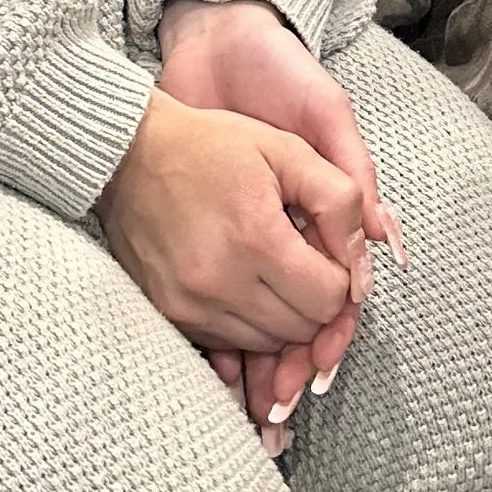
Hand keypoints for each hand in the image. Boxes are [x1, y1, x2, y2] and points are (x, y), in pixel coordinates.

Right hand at [99, 95, 364, 375]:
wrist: (128, 155)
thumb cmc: (211, 145)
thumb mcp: (287, 150)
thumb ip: (340, 199)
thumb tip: (363, 258)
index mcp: (257, 238)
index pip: (329, 299)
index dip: (341, 277)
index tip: (325, 251)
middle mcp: (221, 282)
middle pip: (302, 329)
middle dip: (315, 299)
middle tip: (302, 260)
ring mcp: (191, 305)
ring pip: (267, 344)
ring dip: (283, 316)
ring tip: (271, 268)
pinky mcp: (170, 315)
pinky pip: (228, 345)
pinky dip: (247, 324)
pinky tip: (244, 283)